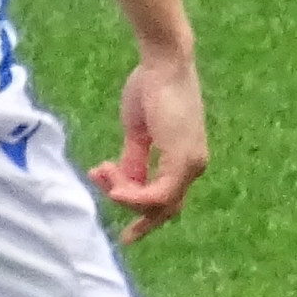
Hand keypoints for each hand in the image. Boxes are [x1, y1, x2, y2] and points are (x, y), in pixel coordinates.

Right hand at [91, 49, 207, 241]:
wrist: (163, 63)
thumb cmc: (150, 90)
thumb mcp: (139, 134)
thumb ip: (135, 162)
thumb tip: (126, 187)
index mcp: (185, 158)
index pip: (167, 200)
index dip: (143, 215)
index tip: (124, 233)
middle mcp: (194, 165)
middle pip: (163, 209)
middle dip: (131, 209)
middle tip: (102, 185)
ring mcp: (192, 164)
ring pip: (156, 204)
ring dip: (123, 193)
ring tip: (103, 168)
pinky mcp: (184, 160)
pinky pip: (157, 196)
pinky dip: (132, 195)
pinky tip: (113, 184)